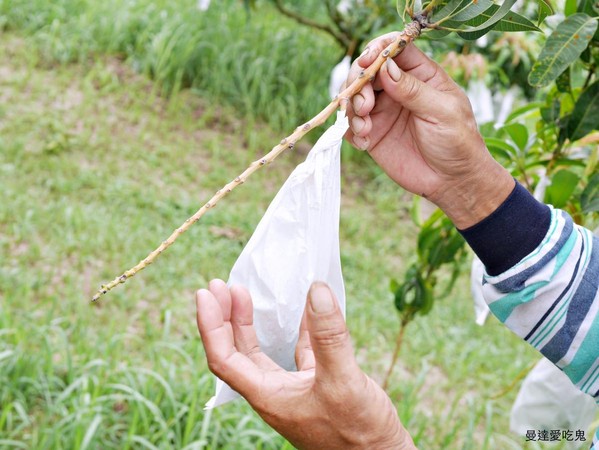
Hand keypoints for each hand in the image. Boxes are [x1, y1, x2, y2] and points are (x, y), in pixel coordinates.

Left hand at [196, 279, 414, 449]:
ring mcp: (293, 389)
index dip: (211, 325)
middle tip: (218, 285)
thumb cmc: (358, 432)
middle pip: (235, 352)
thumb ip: (328, 336)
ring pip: (259, 352)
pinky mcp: (315, 385)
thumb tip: (317, 291)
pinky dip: (295, 329)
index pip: (224, 358)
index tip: (206, 293)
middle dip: (224, 317)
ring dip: (247, 323)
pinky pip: (297, 351)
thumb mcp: (342, 380)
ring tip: (242, 292)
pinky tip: (303, 310)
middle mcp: (273, 392)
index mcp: (267, 396)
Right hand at [345, 33, 513, 228]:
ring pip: (354, 96)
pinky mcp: (373, 134)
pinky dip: (351, 131)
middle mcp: (398, 89)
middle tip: (364, 106)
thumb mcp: (442, 112)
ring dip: (352, 109)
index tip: (366, 62)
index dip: (377, 50)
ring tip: (365, 127)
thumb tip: (386, 67)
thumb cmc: (457, 142)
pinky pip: (351, 125)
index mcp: (421, 75)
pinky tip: (364, 142)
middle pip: (367, 71)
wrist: (452, 182)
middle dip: (358, 83)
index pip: (395, 50)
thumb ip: (413, 90)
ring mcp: (384, 111)